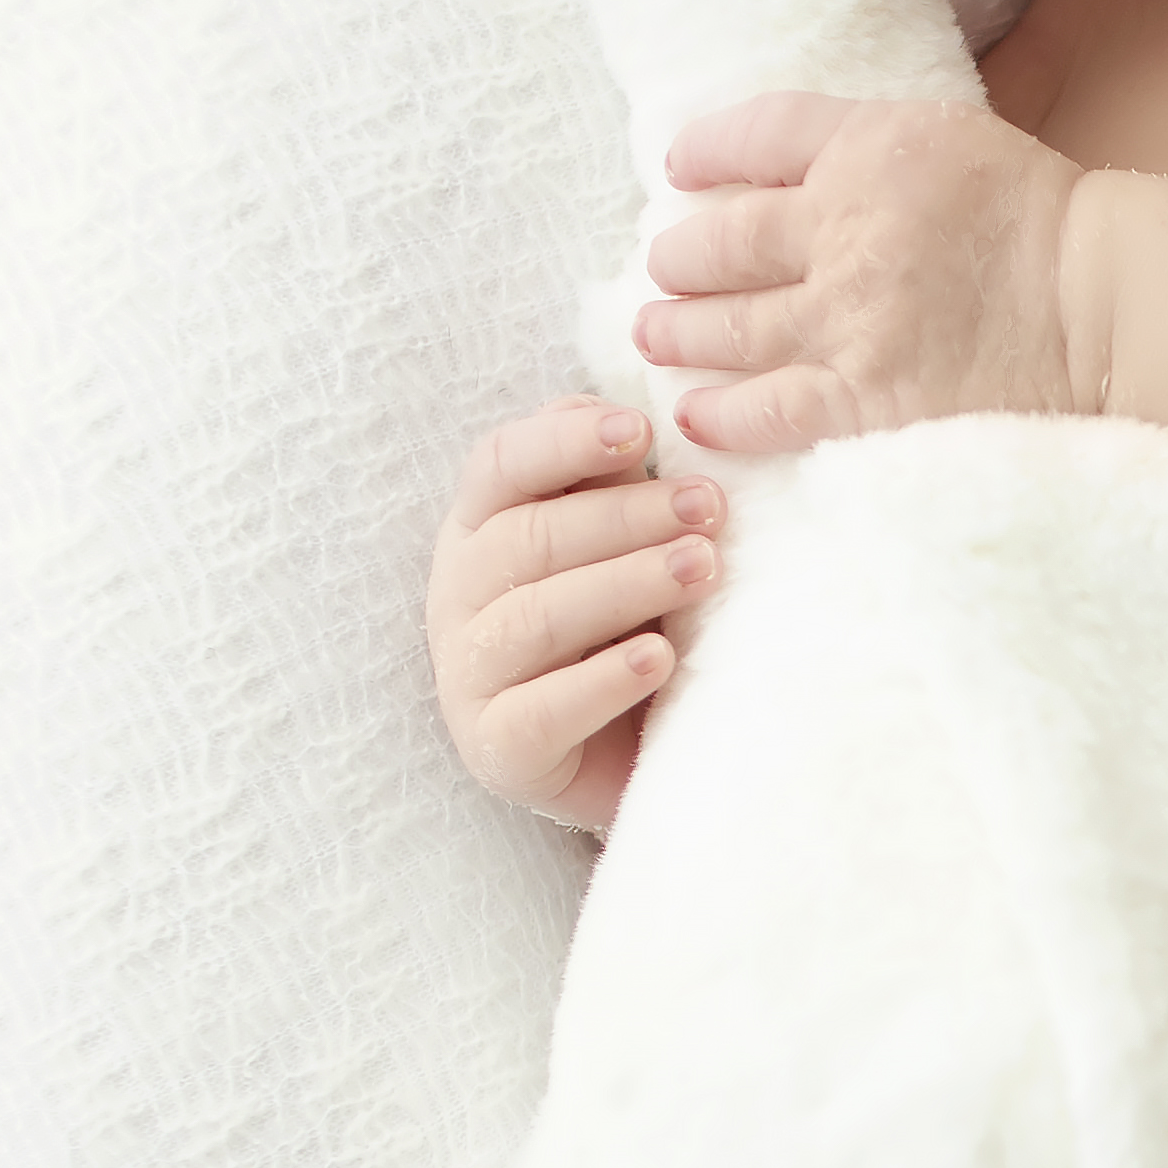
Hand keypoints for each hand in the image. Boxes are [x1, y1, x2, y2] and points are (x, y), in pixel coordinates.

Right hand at [427, 403, 725, 833]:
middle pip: (528, 538)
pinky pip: (542, 710)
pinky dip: (603, 681)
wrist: (624, 753)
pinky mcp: (497, 747)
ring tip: (700, 570)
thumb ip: (615, 482)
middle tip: (708, 509)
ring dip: (625, 585)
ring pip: (535, 617)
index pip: (500, 464)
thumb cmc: (619, 625)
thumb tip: (638, 414)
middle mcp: (459, 592)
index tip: (639, 430)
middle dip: (625, 517)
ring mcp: (468, 672)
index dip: (565, 441)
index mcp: (480, 525)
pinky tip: (659, 659)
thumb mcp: (619, 543)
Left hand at [635, 94, 1089, 454]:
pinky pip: (765, 410)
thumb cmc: (1042, 219)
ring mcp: (847, 321)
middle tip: (662, 268)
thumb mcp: (950, 138)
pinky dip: (720, 413)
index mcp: (867, 150)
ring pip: (727, 327)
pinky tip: (695, 414)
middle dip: (679, 256)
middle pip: (722, 239)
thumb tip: (789, 165)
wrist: (1106, 305)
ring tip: (654, 333)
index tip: (679, 170)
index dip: (705, 150)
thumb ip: (868, 146)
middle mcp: (841, 230)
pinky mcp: (864, 398)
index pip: (756, 136)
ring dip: (678, 331)